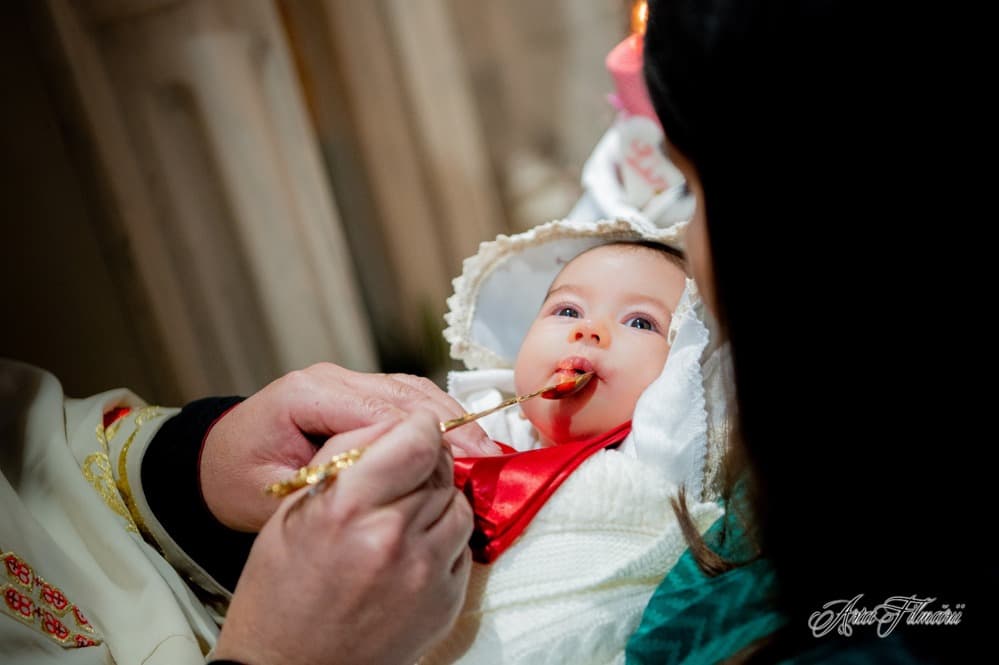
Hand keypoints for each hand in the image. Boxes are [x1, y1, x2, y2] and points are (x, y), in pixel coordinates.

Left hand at [201, 363, 496, 530]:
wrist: (214, 464)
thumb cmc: (237, 483)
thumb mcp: (276, 497)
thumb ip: (332, 487)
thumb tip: (394, 491)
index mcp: (306, 394)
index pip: (382, 409)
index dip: (430, 436)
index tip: (468, 463)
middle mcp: (329, 377)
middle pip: (405, 393)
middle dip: (452, 426)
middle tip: (491, 459)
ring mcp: (343, 380)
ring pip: (412, 390)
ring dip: (451, 420)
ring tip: (487, 451)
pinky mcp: (355, 392)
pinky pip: (404, 396)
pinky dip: (436, 418)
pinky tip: (462, 441)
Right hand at [213, 412, 472, 664]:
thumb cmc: (282, 589)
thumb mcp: (296, 507)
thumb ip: (348, 455)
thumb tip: (396, 424)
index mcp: (349, 507)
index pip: (419, 439)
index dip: (417, 429)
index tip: (410, 432)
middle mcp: (393, 537)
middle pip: (442, 468)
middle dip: (426, 463)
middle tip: (402, 475)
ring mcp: (426, 572)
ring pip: (459, 503)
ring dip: (438, 499)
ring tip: (402, 515)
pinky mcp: (446, 601)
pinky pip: (461, 545)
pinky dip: (443, 538)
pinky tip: (410, 550)